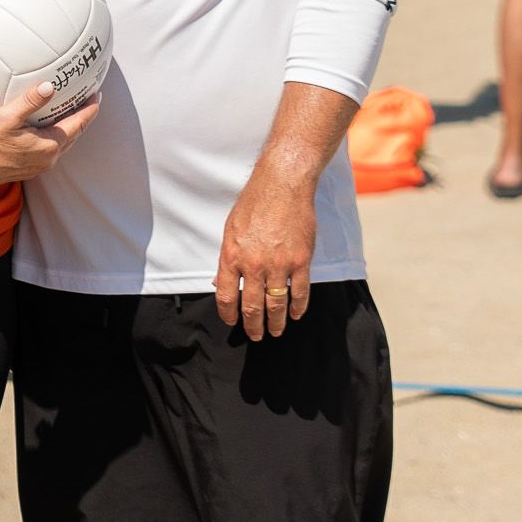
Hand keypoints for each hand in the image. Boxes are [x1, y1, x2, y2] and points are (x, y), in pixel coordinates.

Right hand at [0, 82, 99, 187]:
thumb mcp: (8, 116)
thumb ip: (30, 101)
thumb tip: (50, 86)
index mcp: (49, 146)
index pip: (78, 125)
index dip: (89, 109)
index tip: (97, 95)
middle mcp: (48, 158)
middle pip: (74, 136)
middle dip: (83, 119)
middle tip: (89, 102)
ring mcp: (38, 166)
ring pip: (62, 145)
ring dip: (70, 130)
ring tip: (73, 114)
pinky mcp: (28, 168)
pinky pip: (50, 151)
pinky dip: (56, 138)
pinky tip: (49, 130)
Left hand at [214, 163, 315, 340]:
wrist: (282, 185)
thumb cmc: (254, 203)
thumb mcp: (231, 230)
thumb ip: (228, 258)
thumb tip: (221, 281)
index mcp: (232, 257)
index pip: (225, 296)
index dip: (228, 314)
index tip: (232, 322)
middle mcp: (253, 265)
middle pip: (251, 307)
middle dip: (253, 326)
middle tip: (256, 335)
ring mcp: (278, 265)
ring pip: (276, 305)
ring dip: (276, 323)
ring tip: (276, 331)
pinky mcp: (300, 261)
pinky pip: (299, 292)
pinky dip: (298, 307)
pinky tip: (296, 314)